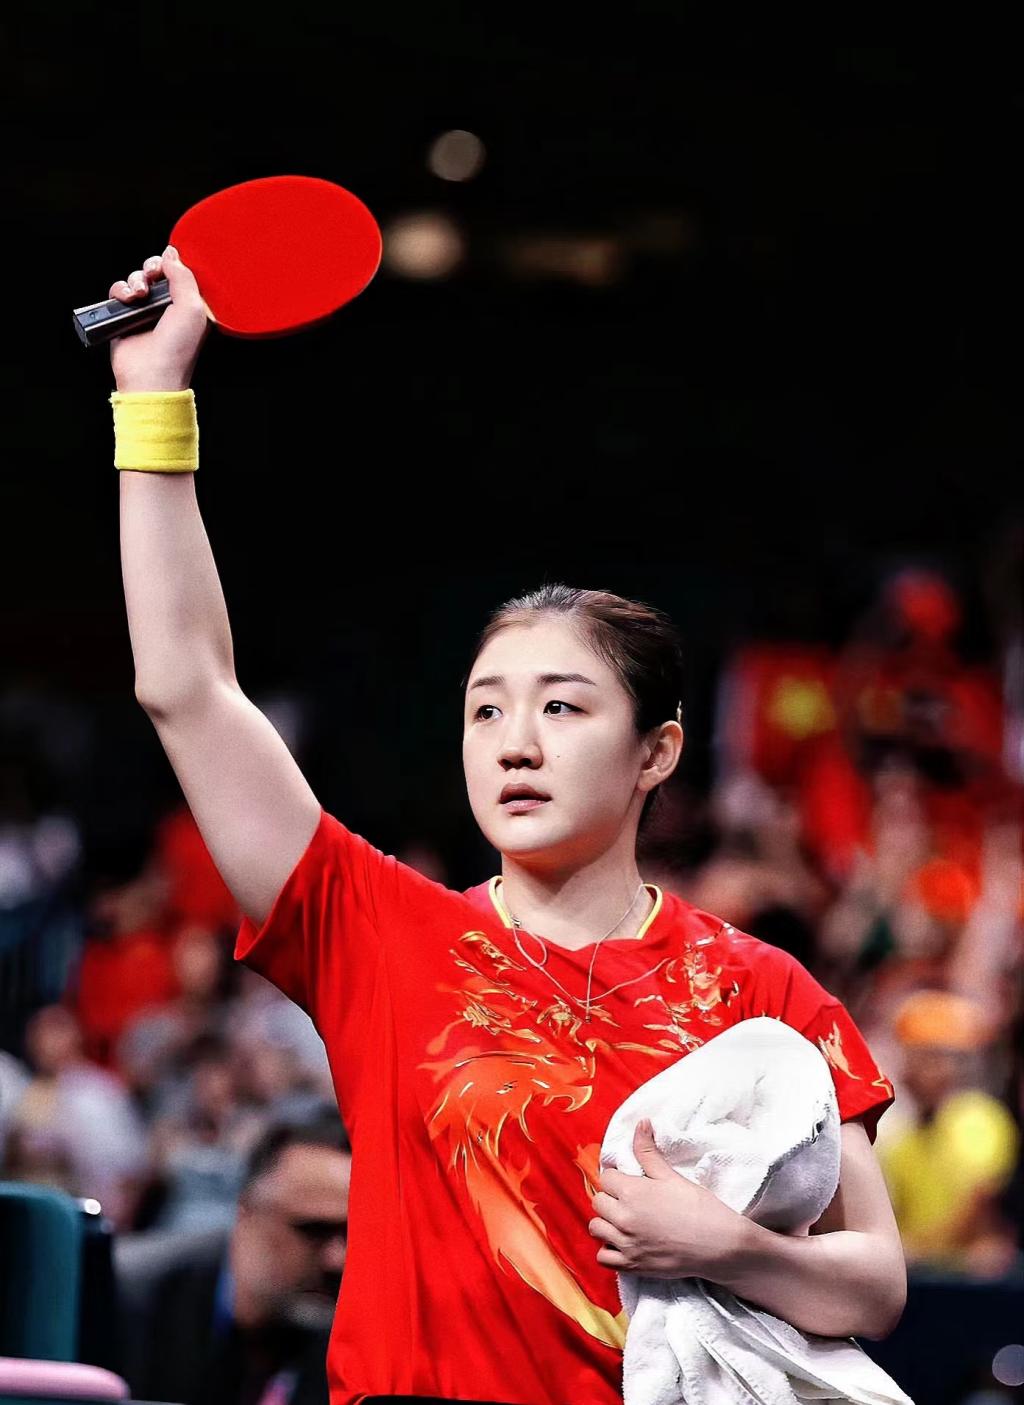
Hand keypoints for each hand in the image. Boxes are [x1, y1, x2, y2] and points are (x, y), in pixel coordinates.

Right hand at [109, 247, 209, 391]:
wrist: (151, 375)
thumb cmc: (177, 349)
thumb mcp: (192, 307)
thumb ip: (183, 276)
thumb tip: (171, 254)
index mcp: (189, 305)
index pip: (180, 273)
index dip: (172, 264)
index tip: (168, 267)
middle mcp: (168, 307)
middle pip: (156, 271)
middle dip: (151, 268)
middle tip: (152, 278)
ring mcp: (146, 312)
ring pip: (136, 278)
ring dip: (135, 280)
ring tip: (139, 295)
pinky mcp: (125, 317)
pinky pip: (119, 291)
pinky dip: (120, 290)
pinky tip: (127, 300)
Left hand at [588, 1119, 746, 1278]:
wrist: (719, 1244)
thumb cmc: (698, 1207)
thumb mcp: (671, 1175)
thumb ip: (648, 1151)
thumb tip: (641, 1123)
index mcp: (631, 1192)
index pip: (606, 1178)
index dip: (616, 1177)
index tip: (627, 1180)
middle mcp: (623, 1218)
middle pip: (598, 1202)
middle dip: (610, 1198)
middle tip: (627, 1199)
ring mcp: (626, 1244)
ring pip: (596, 1228)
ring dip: (606, 1222)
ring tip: (623, 1220)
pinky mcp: (632, 1266)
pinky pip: (603, 1258)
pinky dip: (608, 1251)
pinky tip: (622, 1243)